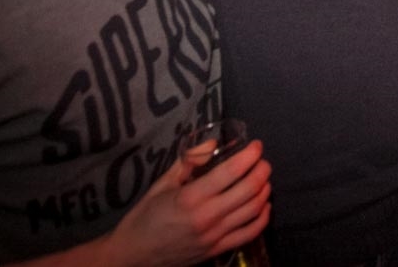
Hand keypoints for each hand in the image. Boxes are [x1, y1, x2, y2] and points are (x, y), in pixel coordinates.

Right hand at [98, 139, 271, 266]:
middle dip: (262, 170)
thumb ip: (189, 161)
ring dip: (265, 190)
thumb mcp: (163, 184)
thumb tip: (213, 142)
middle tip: (262, 161)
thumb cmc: (145, 216)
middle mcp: (207, 217)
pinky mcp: (217, 251)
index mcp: (191, 197)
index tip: (256, 145)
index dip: (249, 155)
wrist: (133, 256)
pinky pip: (250, 233)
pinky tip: (264, 205)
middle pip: (249, 189)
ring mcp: (214, 236)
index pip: (231, 172)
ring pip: (254, 210)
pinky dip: (263, 217)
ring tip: (264, 179)